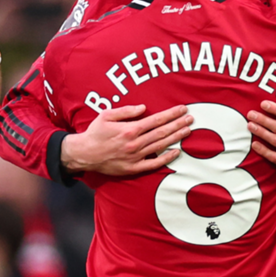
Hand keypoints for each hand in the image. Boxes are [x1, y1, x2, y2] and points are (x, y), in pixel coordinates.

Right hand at [61, 105, 192, 175]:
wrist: (84, 154)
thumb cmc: (95, 133)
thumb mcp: (106, 115)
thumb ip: (126, 111)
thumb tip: (144, 108)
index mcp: (129, 129)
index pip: (156, 120)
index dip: (171, 114)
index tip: (182, 109)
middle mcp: (135, 143)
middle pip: (162, 132)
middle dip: (178, 124)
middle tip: (191, 118)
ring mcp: (135, 157)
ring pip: (160, 146)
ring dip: (176, 138)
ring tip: (188, 131)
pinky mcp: (134, 168)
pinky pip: (154, 164)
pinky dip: (166, 158)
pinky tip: (177, 152)